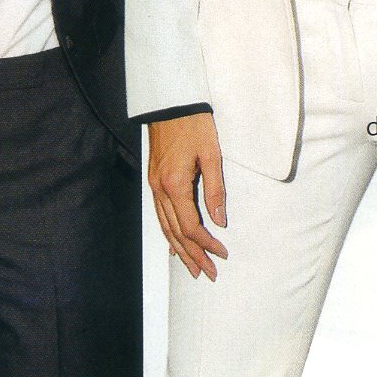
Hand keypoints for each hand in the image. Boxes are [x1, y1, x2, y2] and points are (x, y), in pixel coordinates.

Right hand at [147, 111, 227, 280]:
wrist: (170, 102)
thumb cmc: (194, 124)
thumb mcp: (212, 155)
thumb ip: (215, 190)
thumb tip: (219, 221)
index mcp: (175, 184)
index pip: (190, 226)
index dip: (206, 244)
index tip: (223, 254)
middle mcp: (160, 189)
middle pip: (175, 232)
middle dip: (193, 255)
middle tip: (208, 274)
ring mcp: (154, 185)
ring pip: (165, 226)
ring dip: (180, 249)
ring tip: (192, 268)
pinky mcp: (154, 180)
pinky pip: (160, 214)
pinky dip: (168, 233)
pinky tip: (174, 245)